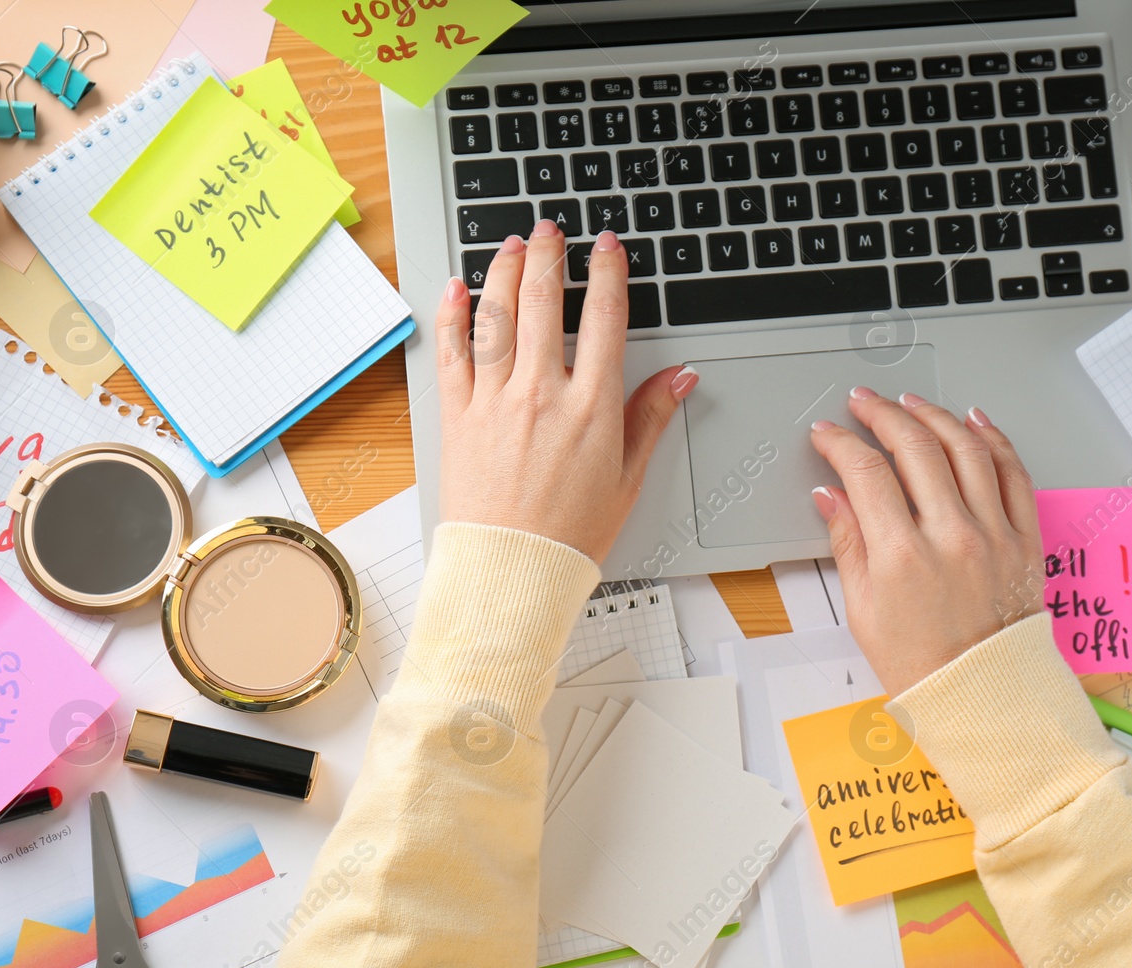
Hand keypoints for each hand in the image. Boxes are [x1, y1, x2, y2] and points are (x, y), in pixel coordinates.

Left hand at [435, 222, 697, 562]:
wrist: (510, 571)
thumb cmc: (569, 535)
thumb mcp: (626, 478)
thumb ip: (650, 419)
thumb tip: (679, 379)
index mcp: (591, 408)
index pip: (605, 319)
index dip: (608, 273)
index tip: (608, 248)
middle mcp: (542, 394)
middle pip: (546, 301)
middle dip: (550, 255)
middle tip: (552, 231)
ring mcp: (495, 401)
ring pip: (498, 315)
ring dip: (505, 271)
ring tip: (513, 245)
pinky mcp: (458, 415)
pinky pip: (453, 351)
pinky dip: (453, 314)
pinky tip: (457, 288)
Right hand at [811, 390, 1043, 694]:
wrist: (984, 697)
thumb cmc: (922, 664)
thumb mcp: (863, 609)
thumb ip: (848, 542)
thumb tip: (831, 496)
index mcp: (903, 556)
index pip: (866, 473)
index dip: (842, 444)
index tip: (829, 435)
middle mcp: (951, 537)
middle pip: (915, 448)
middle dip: (884, 415)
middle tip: (865, 403)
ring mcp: (993, 534)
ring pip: (966, 449)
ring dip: (934, 416)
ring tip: (912, 403)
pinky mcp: (1024, 539)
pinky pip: (1013, 474)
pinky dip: (993, 440)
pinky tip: (974, 422)